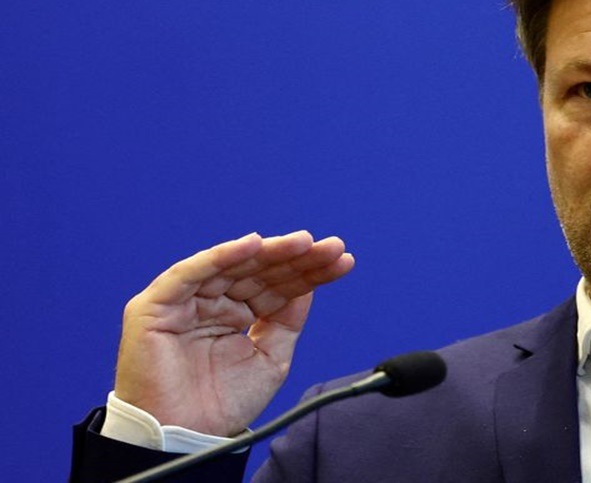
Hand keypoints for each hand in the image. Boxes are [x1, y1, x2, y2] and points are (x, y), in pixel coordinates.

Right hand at [113, 231, 354, 435]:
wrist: (186, 439)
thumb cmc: (222, 405)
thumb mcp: (271, 357)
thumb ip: (287, 320)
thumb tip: (310, 285)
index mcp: (237, 312)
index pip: (277, 285)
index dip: (309, 272)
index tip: (342, 260)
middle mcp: (212, 301)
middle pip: (259, 271)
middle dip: (296, 257)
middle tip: (331, 247)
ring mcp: (185, 300)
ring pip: (232, 265)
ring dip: (269, 251)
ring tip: (304, 242)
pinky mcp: (156, 304)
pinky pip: (191, 273)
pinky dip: (221, 257)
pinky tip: (254, 245)